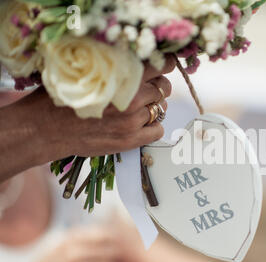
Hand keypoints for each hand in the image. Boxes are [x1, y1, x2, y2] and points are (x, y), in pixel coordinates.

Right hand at [0, 56, 174, 181]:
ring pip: (162, 109)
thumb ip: (115, 65)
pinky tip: (140, 125)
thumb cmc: (63, 95)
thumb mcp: (88, 69)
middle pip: (163, 88)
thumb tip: (139, 62)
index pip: (161, 65)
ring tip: (138, 109)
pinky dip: (153, 127)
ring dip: (154, 108)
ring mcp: (132, 120)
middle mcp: (132, 96)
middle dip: (157, 88)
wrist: (45, 127)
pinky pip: (159, 131)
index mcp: (122, 74)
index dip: (164, 65)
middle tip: (146, 91)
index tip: (162, 68)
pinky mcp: (130, 139)